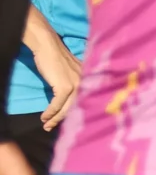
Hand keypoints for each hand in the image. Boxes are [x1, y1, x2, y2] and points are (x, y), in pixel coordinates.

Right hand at [25, 15, 78, 130]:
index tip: (70, 124)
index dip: (79, 114)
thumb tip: (74, 99)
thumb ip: (76, 83)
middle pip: (77, 108)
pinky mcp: (65, 86)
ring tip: (47, 125)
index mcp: (90, 80)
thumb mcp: (72, 72)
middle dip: (65, 120)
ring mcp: (77, 85)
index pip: (88, 101)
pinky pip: (57, 104)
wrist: (48, 46)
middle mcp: (87, 84)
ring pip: (67, 108)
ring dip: (55, 118)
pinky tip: (44, 117)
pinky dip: (50, 112)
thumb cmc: (58, 58)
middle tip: (53, 127)